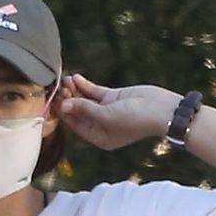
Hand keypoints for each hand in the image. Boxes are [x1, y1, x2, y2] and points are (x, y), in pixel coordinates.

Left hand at [55, 75, 175, 151]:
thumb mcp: (107, 116)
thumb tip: (64, 104)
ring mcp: (106, 110)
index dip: (64, 114)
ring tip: (66, 79)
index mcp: (98, 137)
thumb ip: (85, 109)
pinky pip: (95, 92)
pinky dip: (85, 85)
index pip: (75, 126)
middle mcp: (100, 126)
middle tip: (59, 87)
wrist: (162, 109)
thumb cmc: (136, 119)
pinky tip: (76, 77)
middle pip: (78, 112)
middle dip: (68, 99)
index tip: (54, 101)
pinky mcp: (113, 97)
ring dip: (75, 90)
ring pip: (85, 100)